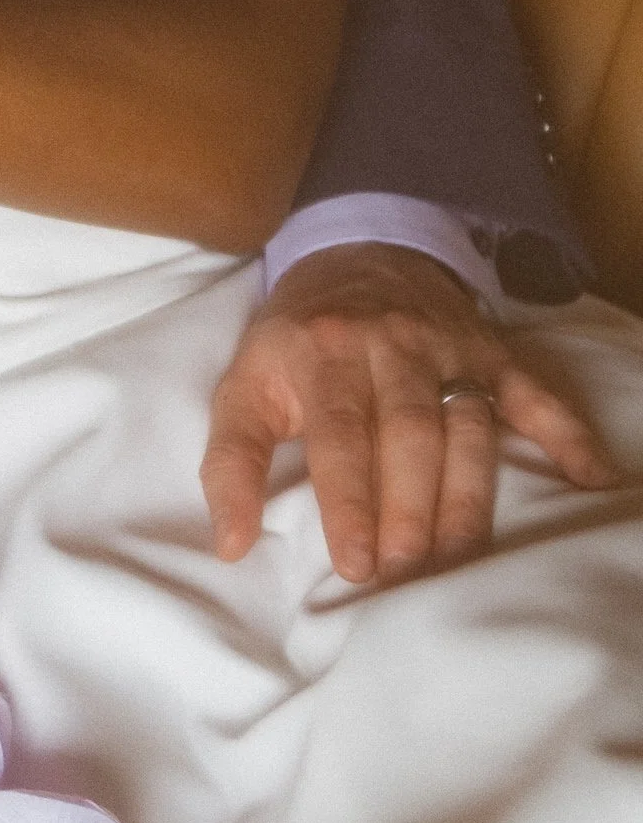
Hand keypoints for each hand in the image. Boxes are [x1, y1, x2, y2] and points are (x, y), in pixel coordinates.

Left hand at [202, 242, 617, 581]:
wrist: (354, 250)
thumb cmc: (295, 339)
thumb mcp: (244, 383)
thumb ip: (231, 462)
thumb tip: (228, 545)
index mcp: (324, 353)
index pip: (339, 433)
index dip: (349, 499)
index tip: (355, 563)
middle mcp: (390, 348)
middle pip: (409, 434)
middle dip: (409, 509)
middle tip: (404, 572)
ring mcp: (447, 350)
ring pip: (466, 428)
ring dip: (466, 498)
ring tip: (459, 561)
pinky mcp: (490, 355)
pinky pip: (535, 394)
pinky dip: (568, 436)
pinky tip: (594, 480)